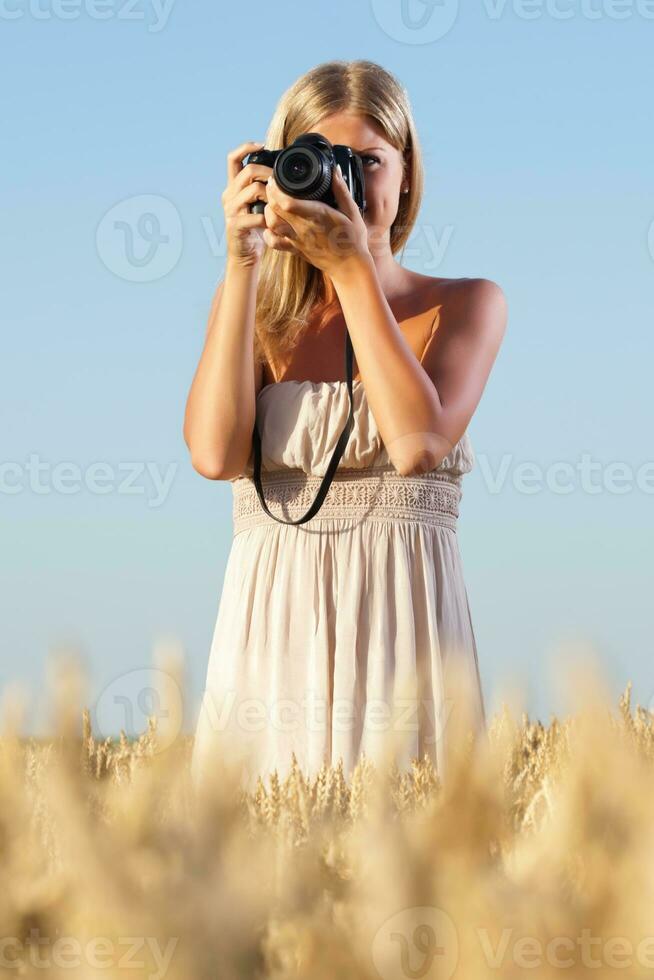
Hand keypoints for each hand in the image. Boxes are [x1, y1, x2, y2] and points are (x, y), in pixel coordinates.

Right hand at [221, 140, 272, 268]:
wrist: (245, 254)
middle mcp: (229, 195)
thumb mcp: (257, 203)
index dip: (246, 147)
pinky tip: (276, 222)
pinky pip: (256, 216)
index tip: (262, 145)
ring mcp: (230, 210)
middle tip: (281, 181)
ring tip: (280, 204)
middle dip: (268, 173)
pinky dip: (269, 218)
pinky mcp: (235, 225)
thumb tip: (280, 172)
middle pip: (248, 172)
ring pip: (253, 191)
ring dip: (271, 195)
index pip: (233, 158)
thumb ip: (262, 187)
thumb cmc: (255, 228)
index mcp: (233, 187)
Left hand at [263, 164, 370, 277]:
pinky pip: (274, 243)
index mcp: (318, 216)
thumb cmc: (353, 240)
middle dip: (269, 194)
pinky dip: (267, 233)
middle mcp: (304, 228)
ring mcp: (297, 241)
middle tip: (272, 185)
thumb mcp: (352, 212)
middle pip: (275, 210)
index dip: (277, 188)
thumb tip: (334, 170)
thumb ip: (341, 190)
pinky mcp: (295, 250)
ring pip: (272, 225)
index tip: (276, 178)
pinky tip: (271, 225)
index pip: (288, 202)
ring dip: (267, 211)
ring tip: (272, 202)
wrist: (350, 267)